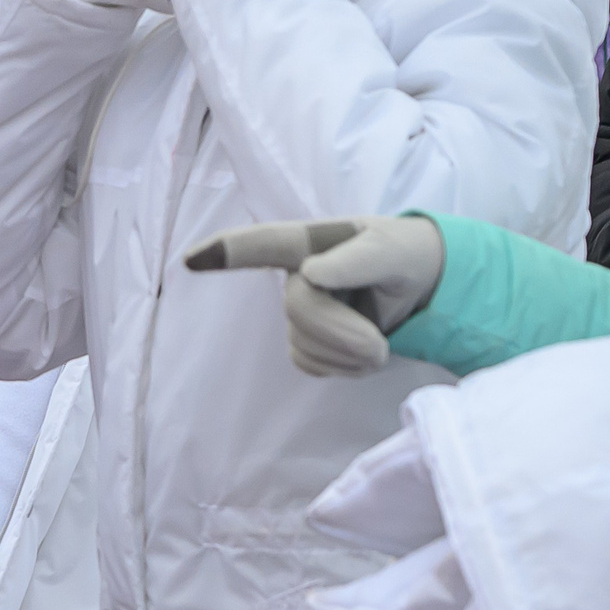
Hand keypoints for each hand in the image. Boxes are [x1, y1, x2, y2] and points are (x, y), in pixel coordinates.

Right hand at [183, 215, 445, 376]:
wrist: (418, 287)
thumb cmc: (400, 257)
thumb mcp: (391, 252)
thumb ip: (357, 261)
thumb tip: (311, 273)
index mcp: (309, 242)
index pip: (263, 244)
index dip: (226, 251)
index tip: (191, 261)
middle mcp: (294, 274)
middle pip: (299, 311)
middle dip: (342, 334)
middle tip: (380, 346)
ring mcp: (296, 311)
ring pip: (304, 344)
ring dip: (349, 354)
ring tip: (377, 342)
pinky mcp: (303, 342)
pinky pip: (310, 365)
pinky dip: (343, 368)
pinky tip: (359, 353)